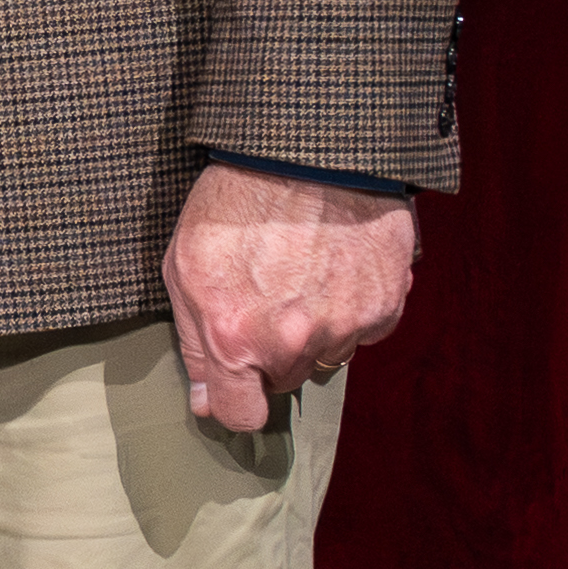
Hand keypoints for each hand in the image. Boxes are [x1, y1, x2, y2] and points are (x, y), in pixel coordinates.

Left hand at [163, 159, 417, 430]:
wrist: (305, 154)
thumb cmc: (233, 204)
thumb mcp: (183, 268)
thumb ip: (192, 343)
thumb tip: (203, 401)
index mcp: (234, 336)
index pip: (240, 414)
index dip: (233, 403)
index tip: (232, 388)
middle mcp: (292, 342)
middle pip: (283, 380)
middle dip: (270, 352)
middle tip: (263, 298)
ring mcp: (343, 326)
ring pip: (326, 357)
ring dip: (313, 330)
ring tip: (298, 275)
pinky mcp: (384, 307)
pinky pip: (363, 331)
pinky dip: (349, 310)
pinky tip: (331, 269)